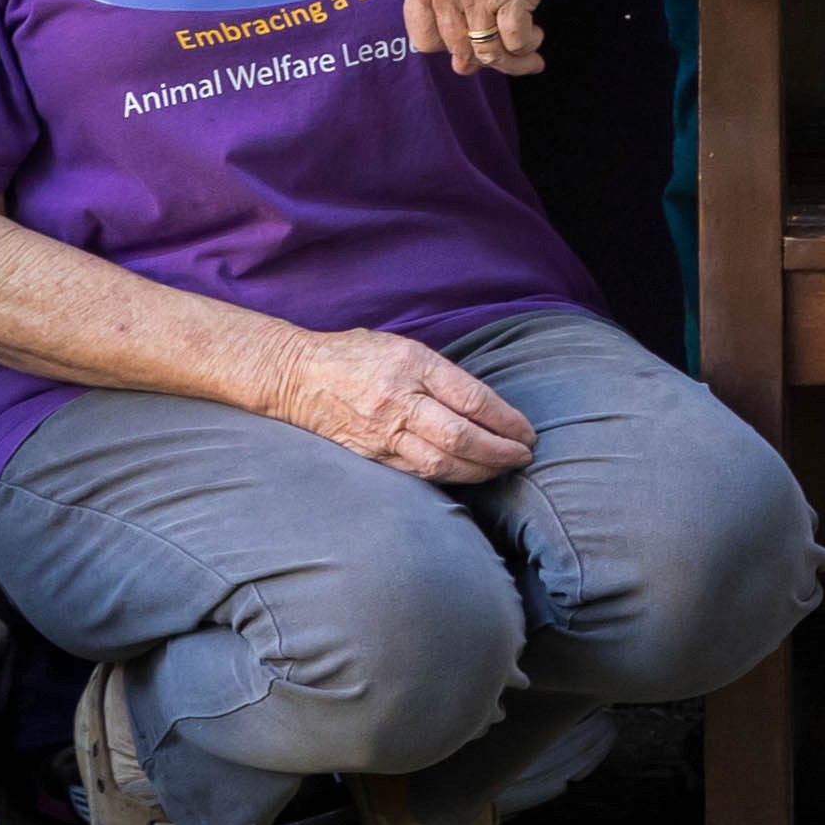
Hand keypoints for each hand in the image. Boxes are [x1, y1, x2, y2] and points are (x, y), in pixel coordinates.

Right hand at [272, 321, 537, 484]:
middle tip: (523, 457)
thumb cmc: (356, 355)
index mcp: (413, 365)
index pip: (472, 400)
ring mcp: (382, 432)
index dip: (506, 421)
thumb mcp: (404, 346)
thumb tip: (485, 405)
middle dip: (500, 453)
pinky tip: (466, 477)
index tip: (527, 433)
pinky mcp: (368, 455)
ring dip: (478, 472)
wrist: (297, 375)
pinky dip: (446, 478)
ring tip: (502, 470)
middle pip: (461, 438)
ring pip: (440, 464)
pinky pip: (415, 473)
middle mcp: (399, 401)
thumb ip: (442, 374)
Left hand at [394, 0, 601, 70]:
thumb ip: (449, 0)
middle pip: (458, 50)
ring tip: (529, 50)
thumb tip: (463, 62)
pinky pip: (515, 41)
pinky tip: (537, 36)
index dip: (451, 48)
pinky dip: (528, 47)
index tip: (472, 42)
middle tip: (506, 50)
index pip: (424, 40)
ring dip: (512, 59)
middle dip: (485, 57)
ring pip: (488, 51)